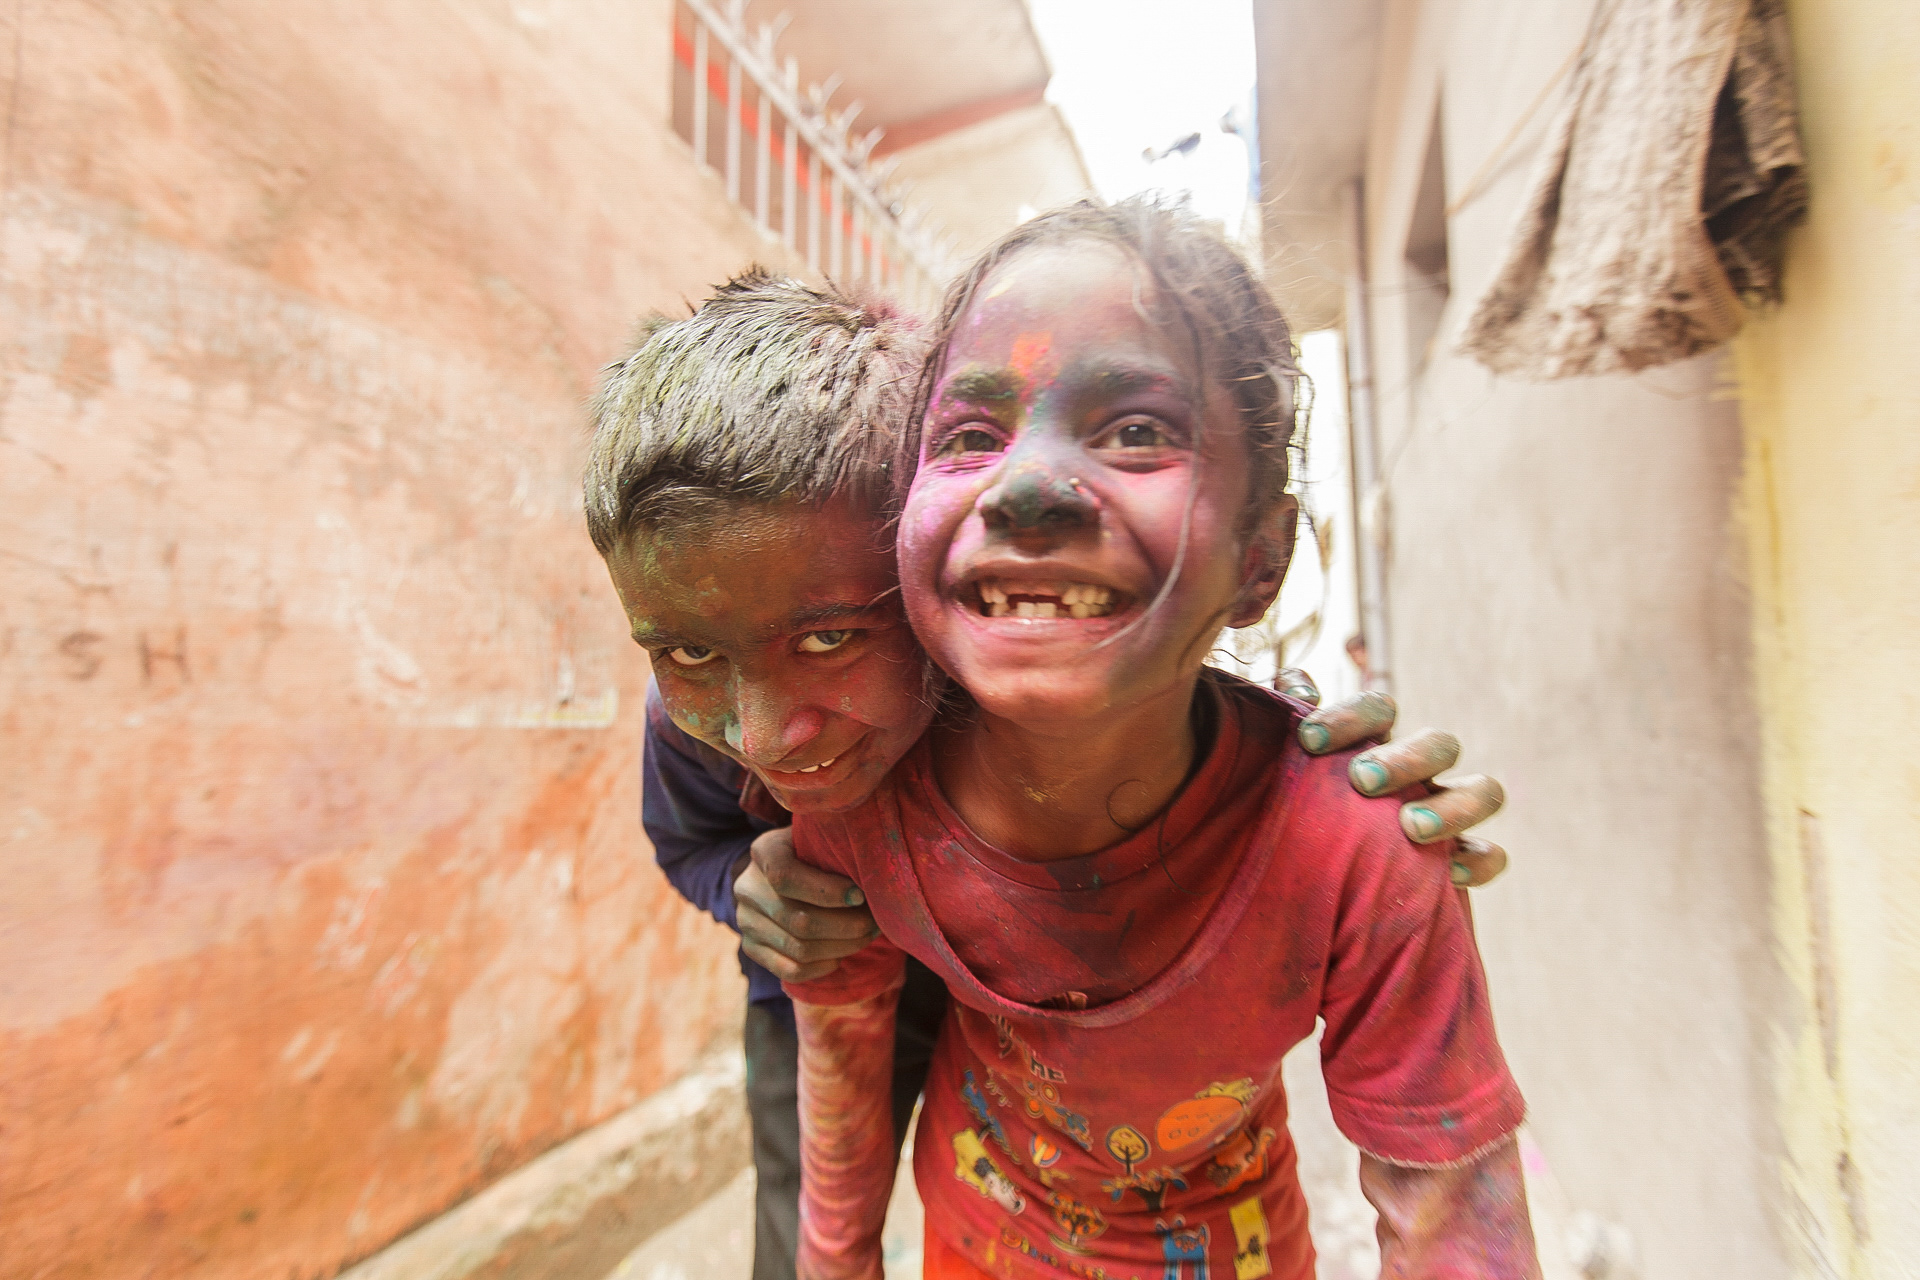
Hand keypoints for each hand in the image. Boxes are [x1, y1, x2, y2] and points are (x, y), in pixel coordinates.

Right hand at [733, 827, 879, 982]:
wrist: (786, 872)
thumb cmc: (816, 851)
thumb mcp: (822, 837)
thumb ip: (837, 847)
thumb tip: (872, 873)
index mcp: (764, 851)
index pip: (785, 876)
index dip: (827, 891)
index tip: (861, 895)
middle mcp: (747, 887)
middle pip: (798, 920)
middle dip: (847, 926)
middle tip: (875, 922)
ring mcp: (746, 921)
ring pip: (799, 948)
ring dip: (842, 947)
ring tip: (866, 936)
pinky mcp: (751, 948)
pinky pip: (790, 970)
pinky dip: (821, 967)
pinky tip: (840, 955)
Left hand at [1278, 668, 1509, 887]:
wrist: (1307, 881)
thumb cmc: (1295, 813)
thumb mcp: (1284, 771)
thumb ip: (1284, 724)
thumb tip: (1297, 686)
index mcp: (1375, 742)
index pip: (1378, 709)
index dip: (1350, 717)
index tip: (1308, 740)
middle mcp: (1419, 771)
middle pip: (1439, 744)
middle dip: (1405, 759)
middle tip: (1362, 780)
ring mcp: (1447, 813)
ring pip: (1483, 791)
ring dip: (1452, 806)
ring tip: (1411, 827)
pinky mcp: (1459, 861)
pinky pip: (1491, 856)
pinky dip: (1479, 861)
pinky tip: (1449, 873)